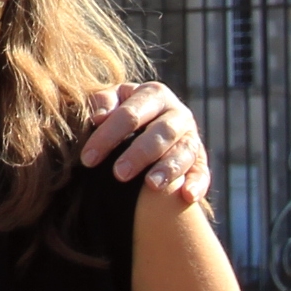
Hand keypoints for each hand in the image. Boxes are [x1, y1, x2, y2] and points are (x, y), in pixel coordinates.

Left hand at [78, 82, 207, 208]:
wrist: (149, 123)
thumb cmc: (122, 112)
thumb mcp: (113, 100)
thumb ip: (103, 102)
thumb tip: (98, 117)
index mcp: (154, 94)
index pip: (130, 114)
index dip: (108, 136)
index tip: (88, 159)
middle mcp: (177, 114)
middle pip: (162, 132)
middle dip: (140, 153)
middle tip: (119, 174)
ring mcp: (191, 137)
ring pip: (184, 151)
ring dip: (169, 168)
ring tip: (152, 185)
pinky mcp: (200, 161)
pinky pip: (202, 173)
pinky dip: (197, 184)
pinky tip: (187, 196)